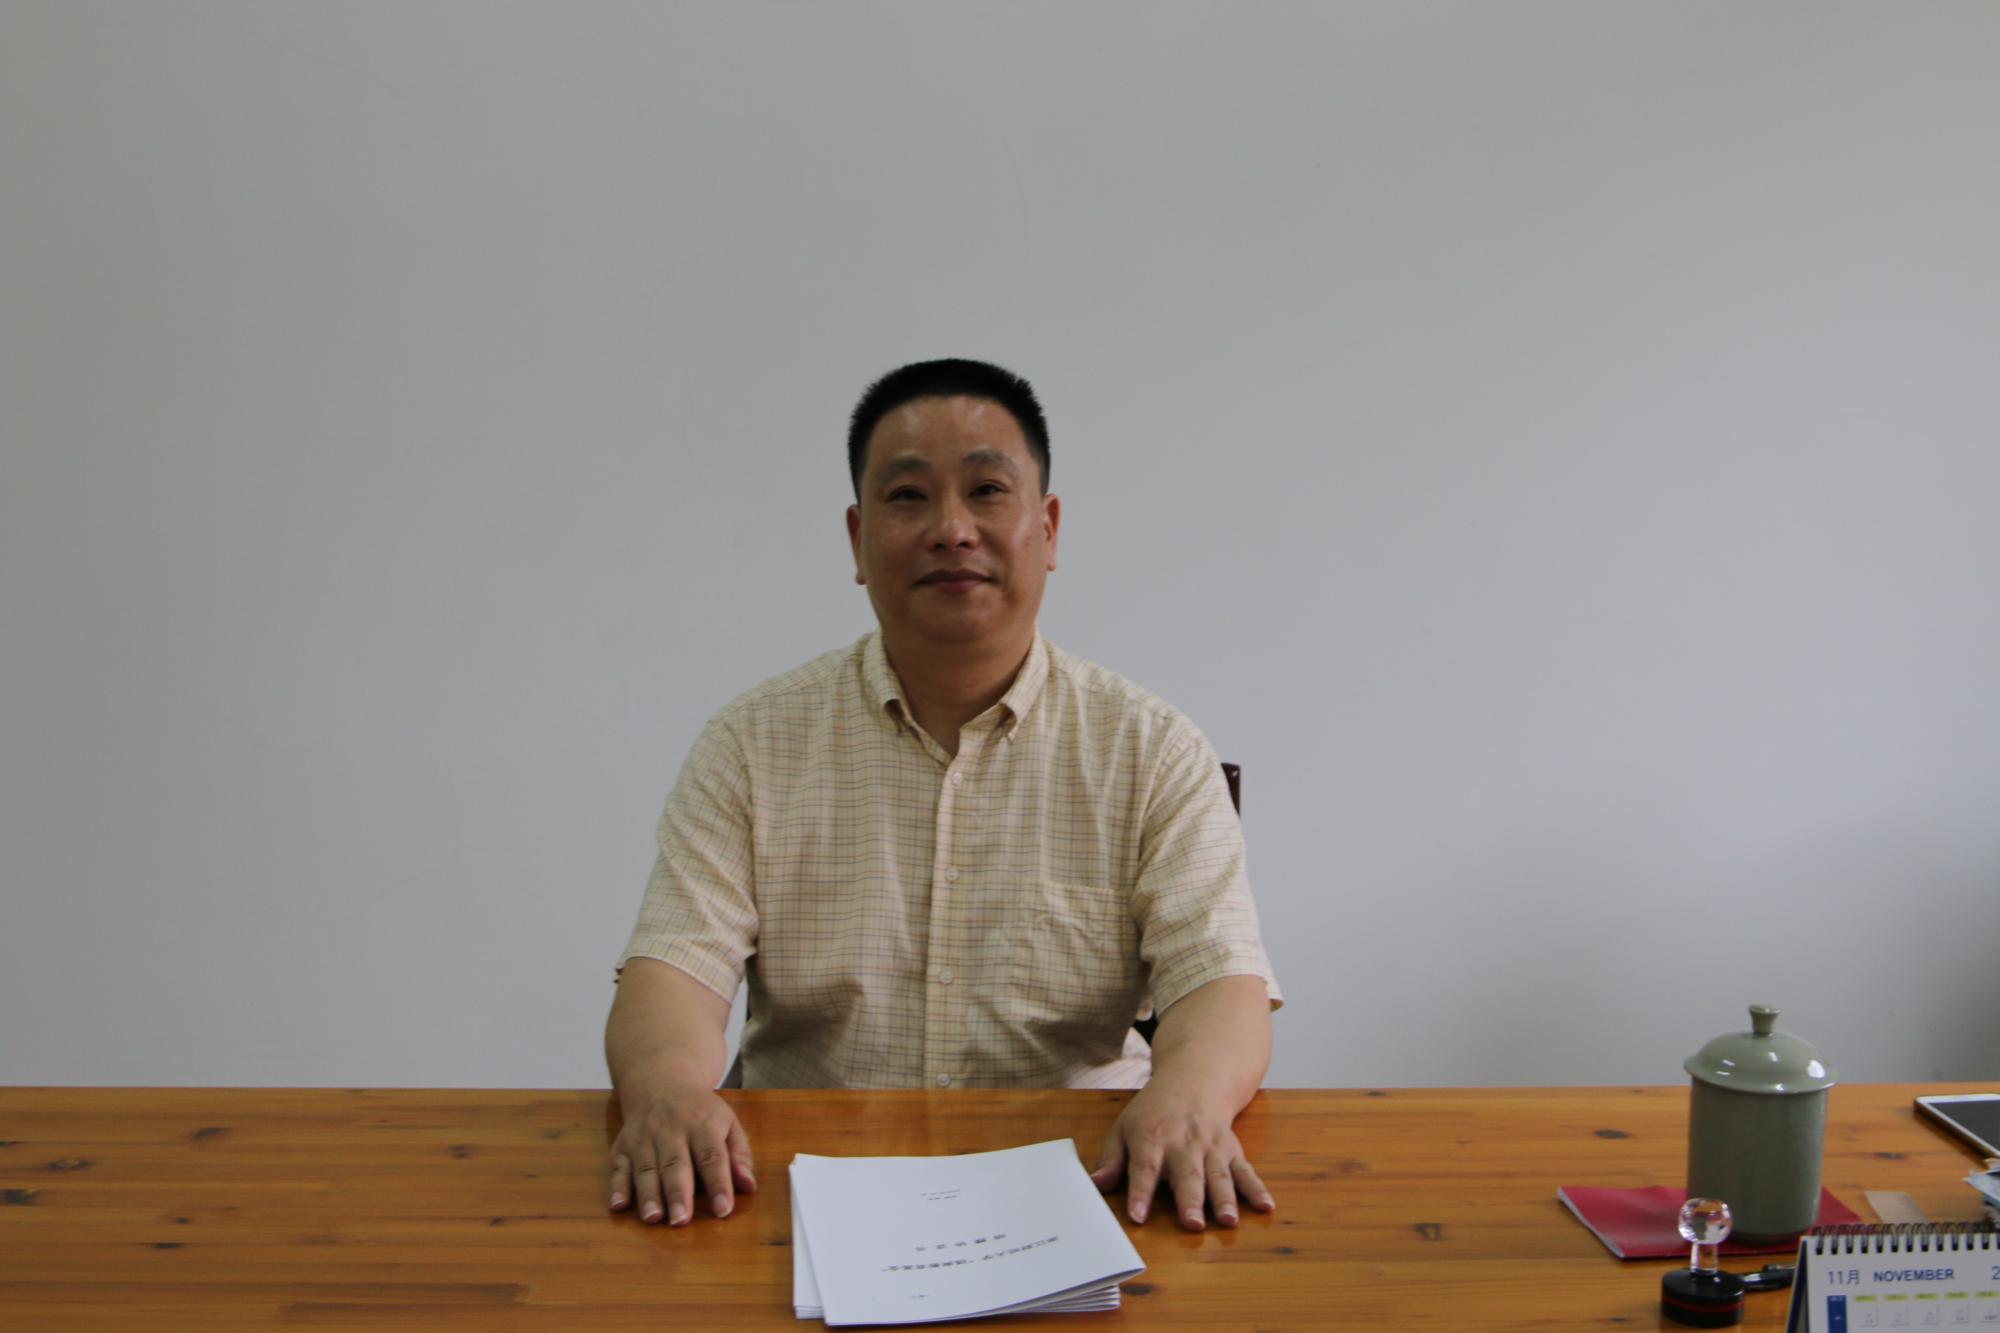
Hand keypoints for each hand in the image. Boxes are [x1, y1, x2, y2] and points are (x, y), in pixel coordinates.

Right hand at [607, 1083, 755, 1225]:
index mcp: (703, 1124)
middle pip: (675, 1164)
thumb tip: (749, 1186)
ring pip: (646, 1168)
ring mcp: (644, 1138)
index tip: (723, 1210)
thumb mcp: (728, 1122)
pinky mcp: (623, 1146)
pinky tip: (618, 1206)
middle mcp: (671, 1130)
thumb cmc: (700, 1111)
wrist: (661, 1082)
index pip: (712, 1156)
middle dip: (678, 1193)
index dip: (718, 1184)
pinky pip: (619, 1167)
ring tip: (653, 1218)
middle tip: (681, 1220)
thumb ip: (740, 1155)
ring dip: (648, 1195)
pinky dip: (617, 1187)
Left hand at [1088, 1084, 1273, 1230]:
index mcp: (1152, 1138)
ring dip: (1224, 1199)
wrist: (1195, 1079)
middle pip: (1186, 1174)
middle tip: (1192, 1225)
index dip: (1140, 1193)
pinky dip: (1256, 1189)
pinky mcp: (1232, 1150)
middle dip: (1190, 1200)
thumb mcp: (1124, 1128)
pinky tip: (1266, 1206)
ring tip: (1227, 1221)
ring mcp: (1211, 1147)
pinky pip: (1245, 1171)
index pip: (1144, 1168)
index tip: (1137, 1216)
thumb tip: (1094, 1185)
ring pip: (1218, 1175)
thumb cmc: (1154, 1112)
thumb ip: (1111, 1160)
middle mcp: (1183, 1143)